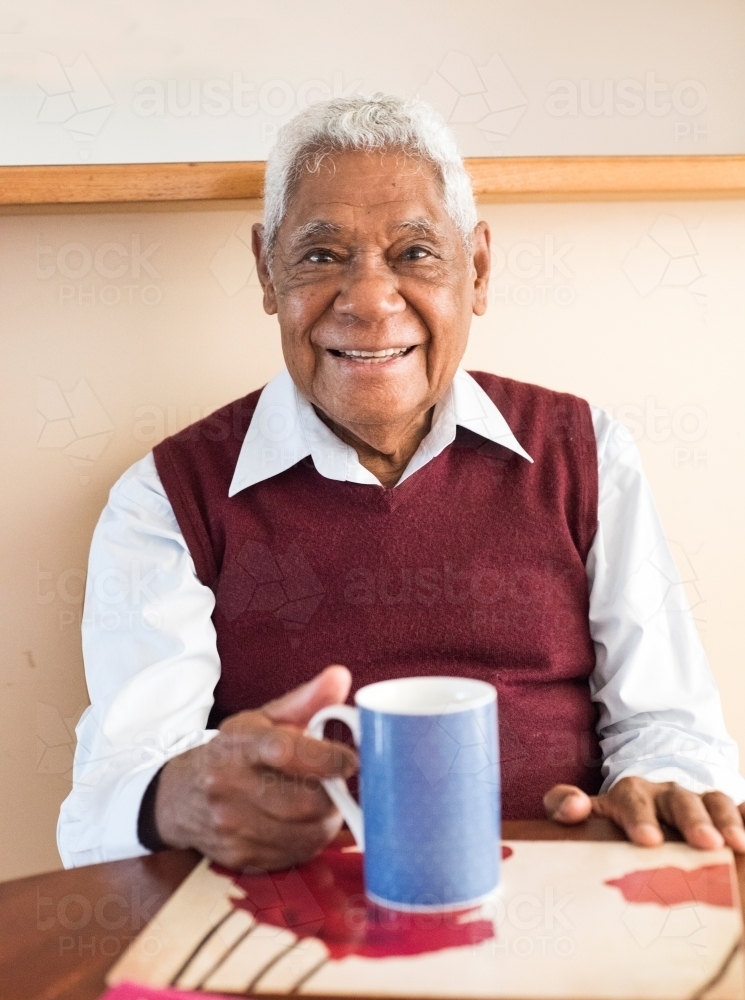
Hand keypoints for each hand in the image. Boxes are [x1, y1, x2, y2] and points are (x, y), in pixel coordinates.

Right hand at [154, 665, 356, 870]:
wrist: (180, 797)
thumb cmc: (232, 753)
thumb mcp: (262, 720)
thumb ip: (305, 700)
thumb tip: (340, 677)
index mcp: (239, 744)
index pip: (286, 752)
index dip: (326, 758)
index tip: (351, 760)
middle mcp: (230, 786)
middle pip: (303, 802)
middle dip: (333, 794)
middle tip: (338, 783)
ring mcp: (231, 826)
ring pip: (305, 833)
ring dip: (325, 820)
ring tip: (321, 802)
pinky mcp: (238, 857)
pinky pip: (294, 855)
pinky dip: (309, 840)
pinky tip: (302, 823)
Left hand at [544, 777, 744, 851]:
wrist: (644, 808)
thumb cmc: (612, 820)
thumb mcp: (585, 810)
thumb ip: (565, 804)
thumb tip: (572, 806)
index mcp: (631, 794)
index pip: (632, 800)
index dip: (640, 818)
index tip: (649, 840)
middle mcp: (666, 795)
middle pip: (679, 800)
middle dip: (691, 820)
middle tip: (704, 842)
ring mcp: (696, 803)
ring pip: (713, 801)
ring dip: (725, 820)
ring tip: (737, 844)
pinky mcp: (718, 813)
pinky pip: (738, 808)